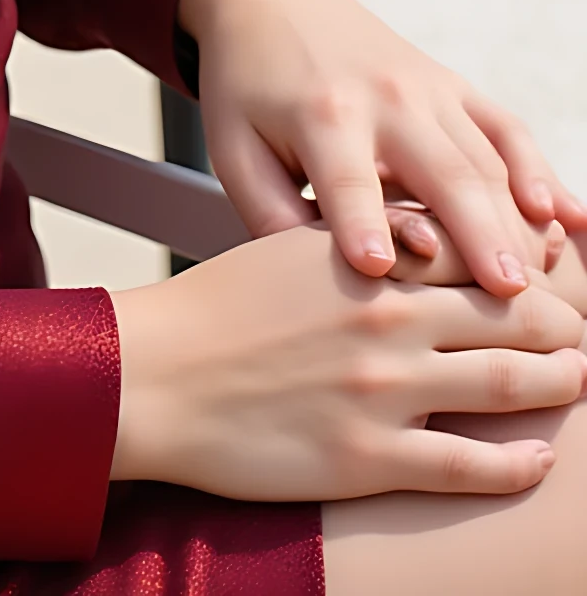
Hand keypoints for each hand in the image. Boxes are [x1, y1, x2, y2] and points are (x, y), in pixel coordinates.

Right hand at [111, 223, 585, 501]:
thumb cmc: (221, 307)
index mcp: (368, 260)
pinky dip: (516, 462)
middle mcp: (387, 318)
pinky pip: (466, 464)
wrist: (156, 375)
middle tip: (586, 331)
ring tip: (579, 380)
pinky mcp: (367, 459)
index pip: (475, 251)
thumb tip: (431, 234)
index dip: (527, 263)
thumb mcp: (295, 243)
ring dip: (556, 383)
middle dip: (560, 324)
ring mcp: (382, 391)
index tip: (554, 271)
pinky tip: (540, 457)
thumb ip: (366, 238)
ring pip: (504, 384)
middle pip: (508, 315)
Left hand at [179, 0, 586, 298]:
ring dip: (517, 220)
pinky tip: (570, 219)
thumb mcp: (233, 145)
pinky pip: (508, 129)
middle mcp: (386, 96)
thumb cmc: (250, 89)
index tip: (380, 270)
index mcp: (322, 112)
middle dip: (477, 232)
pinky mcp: (455, 86)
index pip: (346, 177)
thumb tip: (310, 282)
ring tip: (540, 282)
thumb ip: (266, 211)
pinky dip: (541, 173)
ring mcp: (430, 88)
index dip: (360, 222)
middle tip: (509, 297)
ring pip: (486, 159)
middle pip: (441, 170)